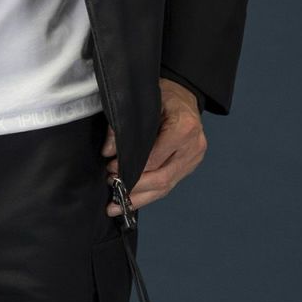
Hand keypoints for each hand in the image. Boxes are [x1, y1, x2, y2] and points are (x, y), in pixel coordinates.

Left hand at [100, 78, 206, 215]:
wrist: (185, 96)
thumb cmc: (165, 95)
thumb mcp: (144, 102)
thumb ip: (125, 125)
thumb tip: (108, 151)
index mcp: (184, 128)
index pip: (155, 159)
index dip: (132, 167)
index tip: (111, 169)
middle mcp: (193, 147)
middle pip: (162, 178)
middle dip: (135, 188)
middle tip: (112, 188)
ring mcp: (194, 159)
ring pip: (166, 186)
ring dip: (140, 198)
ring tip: (116, 205)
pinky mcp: (190, 166)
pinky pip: (169, 185)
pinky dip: (149, 194)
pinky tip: (132, 201)